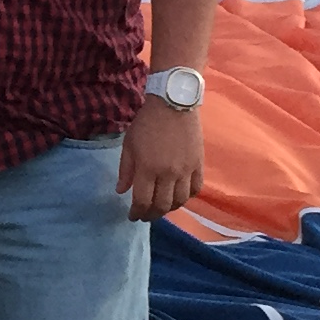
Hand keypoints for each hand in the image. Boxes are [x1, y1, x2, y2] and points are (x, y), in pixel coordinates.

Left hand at [117, 97, 202, 221]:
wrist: (173, 103)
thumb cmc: (147, 123)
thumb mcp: (129, 144)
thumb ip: (126, 170)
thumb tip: (121, 192)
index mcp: (147, 168)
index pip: (142, 201)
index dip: (136, 213)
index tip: (132, 216)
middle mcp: (168, 173)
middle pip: (161, 206)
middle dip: (151, 215)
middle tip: (145, 215)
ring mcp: (185, 170)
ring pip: (180, 201)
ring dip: (169, 209)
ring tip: (161, 207)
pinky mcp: (198, 164)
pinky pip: (196, 189)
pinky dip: (187, 197)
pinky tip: (179, 196)